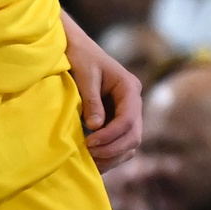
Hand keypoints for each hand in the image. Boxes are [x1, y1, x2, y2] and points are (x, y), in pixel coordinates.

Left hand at [66, 22, 143, 168]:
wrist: (77, 48)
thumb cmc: (80, 57)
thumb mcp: (85, 75)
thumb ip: (92, 100)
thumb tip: (96, 126)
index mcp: (129, 87)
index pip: (128, 119)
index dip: (111, 135)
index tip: (89, 143)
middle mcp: (133, 102)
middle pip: (134, 135)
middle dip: (113, 149)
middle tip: (89, 154)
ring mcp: (127, 112)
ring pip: (130, 143)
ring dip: (112, 156)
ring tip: (89, 161)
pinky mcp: (117, 120)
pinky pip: (120, 143)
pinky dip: (109, 154)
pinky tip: (92, 160)